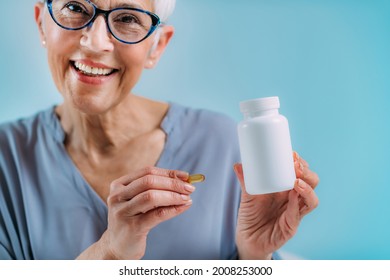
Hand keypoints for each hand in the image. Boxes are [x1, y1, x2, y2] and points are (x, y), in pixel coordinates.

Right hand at [78, 167, 194, 259]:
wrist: (118, 247)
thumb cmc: (133, 220)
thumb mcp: (139, 201)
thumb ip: (156, 190)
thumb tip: (184, 181)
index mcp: (118, 185)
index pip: (147, 171)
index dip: (168, 173)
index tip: (186, 176)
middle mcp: (117, 196)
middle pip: (149, 181)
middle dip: (173, 183)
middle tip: (190, 188)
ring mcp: (122, 212)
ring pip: (151, 196)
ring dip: (174, 195)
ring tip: (187, 198)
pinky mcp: (132, 228)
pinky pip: (157, 215)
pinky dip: (173, 209)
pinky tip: (183, 207)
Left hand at [233, 152, 318, 259]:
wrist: (247, 239)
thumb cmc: (251, 216)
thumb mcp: (247, 196)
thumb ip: (245, 181)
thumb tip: (238, 165)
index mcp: (286, 189)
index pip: (301, 173)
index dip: (300, 163)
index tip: (292, 153)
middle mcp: (294, 199)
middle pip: (312, 183)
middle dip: (307, 172)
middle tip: (295, 164)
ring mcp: (294, 213)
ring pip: (311, 200)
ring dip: (307, 188)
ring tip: (297, 180)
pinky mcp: (291, 226)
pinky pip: (298, 214)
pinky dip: (297, 203)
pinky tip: (294, 194)